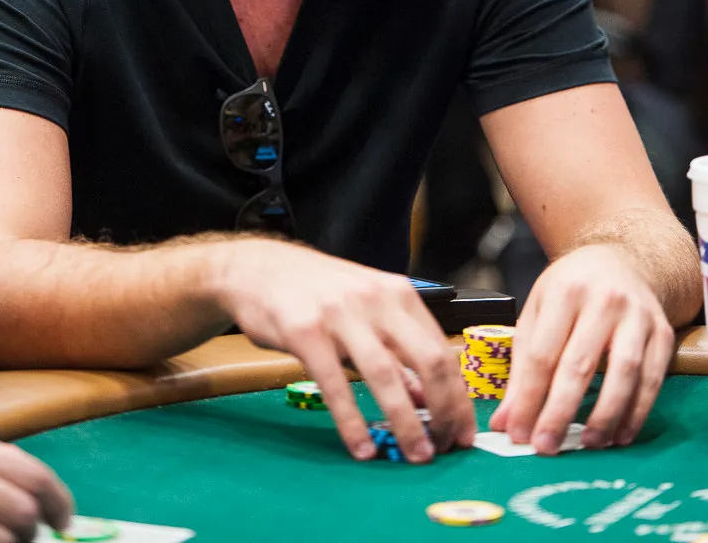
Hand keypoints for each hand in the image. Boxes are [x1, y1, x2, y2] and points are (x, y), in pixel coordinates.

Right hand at [213, 238, 474, 462]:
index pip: (442, 350)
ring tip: (416, 455)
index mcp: (397, 293)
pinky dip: (352, 422)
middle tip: (446, 447)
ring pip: (385, 375)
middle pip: (427, 359)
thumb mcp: (366, 308)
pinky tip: (362, 448)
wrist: (260, 268)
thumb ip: (396, 348)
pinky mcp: (305, 332)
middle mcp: (375, 299)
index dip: (458, 396)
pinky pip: (335, 385)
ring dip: (406, 422)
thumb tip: (426, 398)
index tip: (463, 431)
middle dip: (445, 410)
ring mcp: (340, 314)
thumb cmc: (318, 290)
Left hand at [490, 244, 675, 454]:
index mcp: (564, 291)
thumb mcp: (538, 310)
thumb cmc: (572, 288)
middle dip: (560, 412)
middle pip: (580, 365)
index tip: (519, 432)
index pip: (542, 353)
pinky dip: (636, 411)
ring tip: (586, 444)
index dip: (529, 398)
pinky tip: (619, 434)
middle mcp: (603, 300)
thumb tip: (506, 420)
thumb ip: (522, 365)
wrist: (622, 260)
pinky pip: (653, 379)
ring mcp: (637, 316)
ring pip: (623, 373)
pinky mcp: (662, 332)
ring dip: (604, 416)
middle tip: (546, 447)